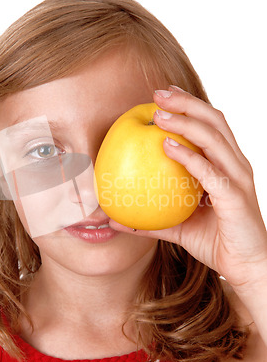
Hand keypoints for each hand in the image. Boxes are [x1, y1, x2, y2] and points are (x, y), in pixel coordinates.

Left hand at [110, 86, 266, 291]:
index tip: (163, 95)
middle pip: (214, 120)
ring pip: (214, 138)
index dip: (189, 105)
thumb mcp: (179, 227)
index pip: (210, 124)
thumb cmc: (216, 242)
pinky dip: (189, 155)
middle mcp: (235, 165)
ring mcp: (238, 178)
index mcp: (226, 165)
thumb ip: (150, 220)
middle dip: (186, 103)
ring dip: (185, 121)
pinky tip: (167, 147)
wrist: (246, 267)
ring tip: (158, 114)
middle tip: (157, 94)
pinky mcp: (235, 196)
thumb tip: (115, 219)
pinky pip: (210, 170)